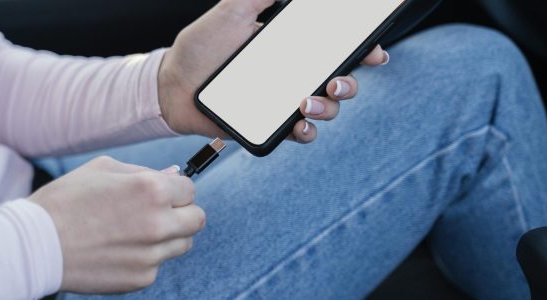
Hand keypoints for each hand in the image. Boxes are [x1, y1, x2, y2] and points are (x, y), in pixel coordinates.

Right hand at [30, 157, 204, 292]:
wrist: (34, 245)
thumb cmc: (65, 201)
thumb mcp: (103, 169)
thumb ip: (143, 172)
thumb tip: (173, 176)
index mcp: (151, 190)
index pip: (190, 189)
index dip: (175, 190)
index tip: (162, 193)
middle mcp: (158, 223)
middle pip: (197, 219)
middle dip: (182, 213)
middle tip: (160, 212)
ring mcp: (151, 254)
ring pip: (183, 243)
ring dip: (169, 236)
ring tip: (136, 231)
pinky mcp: (141, 278)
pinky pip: (159, 264)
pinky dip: (147, 257)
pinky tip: (120, 249)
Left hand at [158, 0, 389, 142]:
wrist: (171, 84)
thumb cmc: (200, 45)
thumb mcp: (232, 11)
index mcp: (292, 47)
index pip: (336, 48)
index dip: (363, 50)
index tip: (374, 52)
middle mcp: (293, 74)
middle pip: (340, 81)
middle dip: (350, 83)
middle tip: (336, 81)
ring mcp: (283, 101)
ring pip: (326, 109)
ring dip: (328, 108)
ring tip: (306, 103)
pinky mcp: (270, 125)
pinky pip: (299, 133)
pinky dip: (306, 132)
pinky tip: (299, 124)